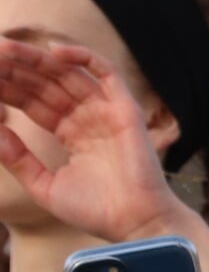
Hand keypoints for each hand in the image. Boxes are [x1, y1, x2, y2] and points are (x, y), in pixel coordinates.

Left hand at [0, 43, 178, 240]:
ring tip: (6, 49)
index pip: (34, 102)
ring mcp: (105, 109)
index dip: (8, 89)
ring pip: (67, 74)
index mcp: (70, 133)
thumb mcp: (44, 186)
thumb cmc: (95, 211)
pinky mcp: (124, 107)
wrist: (134, 223)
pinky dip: (82, 57)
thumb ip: (19, 160)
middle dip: (16, 70)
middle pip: (46, 84)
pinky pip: (105, 72)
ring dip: (36, 60)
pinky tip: (53, 51)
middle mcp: (87, 117)